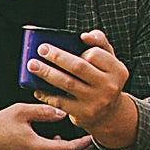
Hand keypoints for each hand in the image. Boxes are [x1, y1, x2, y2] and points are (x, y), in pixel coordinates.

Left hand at [27, 29, 136, 149]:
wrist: (109, 114)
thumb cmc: (104, 79)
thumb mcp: (110, 61)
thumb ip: (100, 42)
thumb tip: (85, 35)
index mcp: (117, 70)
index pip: (95, 54)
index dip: (81, 49)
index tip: (67, 47)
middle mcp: (109, 86)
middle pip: (79, 67)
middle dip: (57, 56)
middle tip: (41, 49)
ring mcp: (96, 101)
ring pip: (67, 83)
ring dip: (47, 73)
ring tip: (32, 65)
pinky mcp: (84, 113)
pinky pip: (61, 102)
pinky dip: (47, 94)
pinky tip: (36, 88)